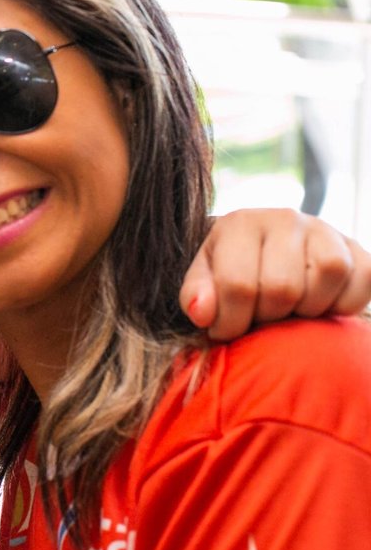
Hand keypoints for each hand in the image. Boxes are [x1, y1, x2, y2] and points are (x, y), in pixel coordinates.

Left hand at [182, 208, 370, 340]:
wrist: (263, 250)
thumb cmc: (228, 269)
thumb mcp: (202, 279)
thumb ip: (196, 295)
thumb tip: (202, 313)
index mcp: (240, 223)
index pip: (238, 285)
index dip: (231, 321)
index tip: (225, 330)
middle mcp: (285, 219)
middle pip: (283, 287)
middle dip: (268, 316)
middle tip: (260, 317)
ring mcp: (325, 230)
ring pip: (329, 275)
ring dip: (307, 309)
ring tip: (289, 311)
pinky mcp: (357, 248)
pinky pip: (364, 279)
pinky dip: (344, 304)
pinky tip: (320, 307)